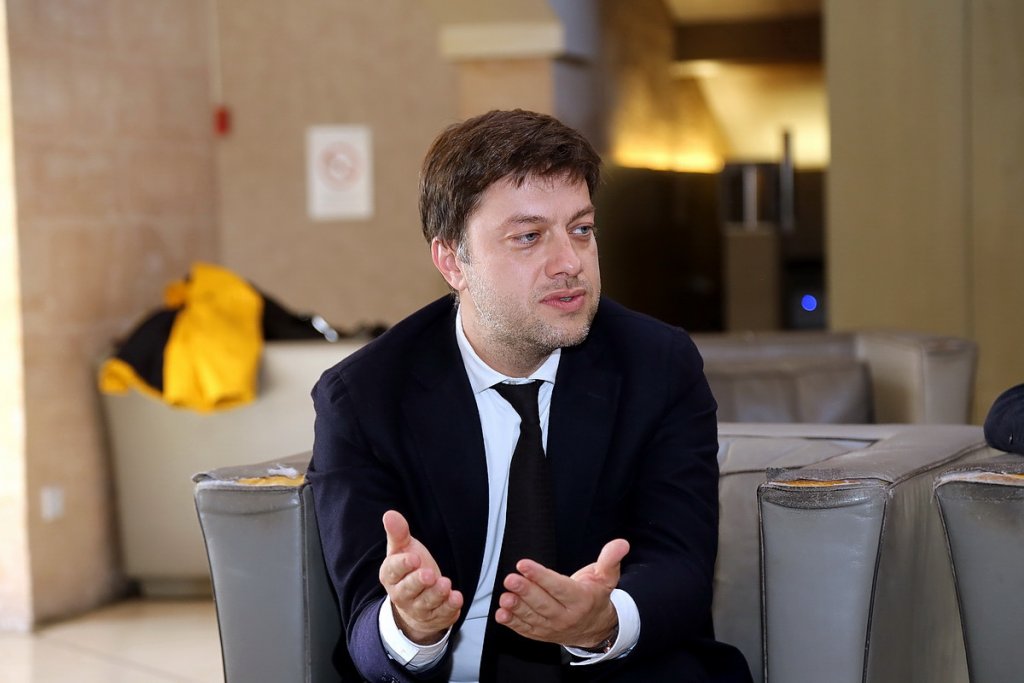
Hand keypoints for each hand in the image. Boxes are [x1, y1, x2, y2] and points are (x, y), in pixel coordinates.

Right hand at [378, 510, 462, 643]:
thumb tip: (389, 514)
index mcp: (391, 576)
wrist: (416, 601)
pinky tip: (456, 597)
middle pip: (408, 590)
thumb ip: (398, 533)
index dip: (403, 565)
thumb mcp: (403, 549)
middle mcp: (402, 594)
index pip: (393, 571)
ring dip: (436, 594)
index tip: (414, 558)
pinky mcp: (436, 616)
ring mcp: (419, 608)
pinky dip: (450, 607)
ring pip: (426, 603)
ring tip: (445, 584)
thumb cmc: (409, 569)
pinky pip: (442, 614)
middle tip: (429, 574)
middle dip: (418, 582)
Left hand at [494, 539, 628, 648]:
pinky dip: (513, 624)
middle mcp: (567, 616)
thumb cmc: (596, 597)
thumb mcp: (606, 577)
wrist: (597, 628)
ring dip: (517, 608)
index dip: (541, 576)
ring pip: (533, 618)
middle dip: (526, 591)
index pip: (559, 587)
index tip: (524, 564)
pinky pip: (527, 630)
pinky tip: (501, 615)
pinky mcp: (542, 634)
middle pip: (544, 604)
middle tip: (510, 580)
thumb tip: (621, 543)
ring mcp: (553, 628)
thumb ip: (610, 559)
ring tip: (505, 597)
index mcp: (582, 600)